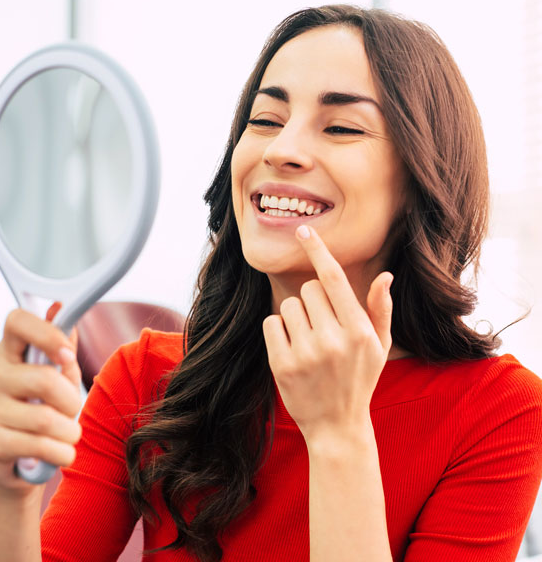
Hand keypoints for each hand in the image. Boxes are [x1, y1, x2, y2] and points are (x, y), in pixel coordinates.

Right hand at [0, 304, 81, 494]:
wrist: (25, 459)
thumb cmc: (47, 409)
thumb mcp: (62, 376)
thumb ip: (63, 346)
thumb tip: (58, 308)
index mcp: (12, 352)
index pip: (17, 321)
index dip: (47, 333)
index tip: (67, 355)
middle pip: (44, 379)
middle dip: (72, 401)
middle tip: (73, 411)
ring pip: (45, 418)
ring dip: (69, 432)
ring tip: (69, 436)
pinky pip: (37, 445)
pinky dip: (60, 452)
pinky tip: (62, 453)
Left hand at [262, 225, 392, 444]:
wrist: (336, 426)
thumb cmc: (360, 379)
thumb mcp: (379, 346)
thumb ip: (381, 309)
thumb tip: (385, 275)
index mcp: (359, 330)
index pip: (335, 279)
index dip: (318, 251)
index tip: (303, 231)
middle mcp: (333, 339)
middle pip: (309, 289)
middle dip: (314, 302)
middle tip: (322, 326)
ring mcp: (305, 353)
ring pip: (288, 305)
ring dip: (296, 317)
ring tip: (308, 341)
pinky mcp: (282, 365)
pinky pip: (272, 323)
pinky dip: (279, 331)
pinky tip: (292, 350)